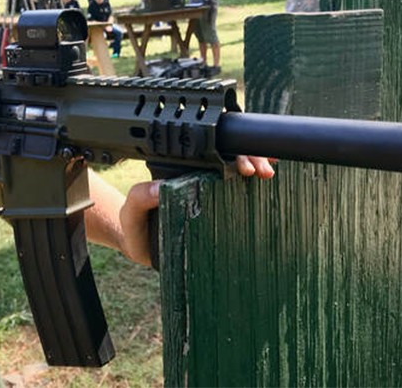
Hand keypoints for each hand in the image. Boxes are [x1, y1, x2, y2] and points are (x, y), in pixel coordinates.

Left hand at [117, 156, 274, 266]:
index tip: (241, 164)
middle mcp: (199, 182)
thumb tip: (161, 188)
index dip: (229, 153)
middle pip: (230, 160)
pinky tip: (269, 186)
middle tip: (259, 170)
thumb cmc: (135, 226)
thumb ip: (140, 196)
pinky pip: (239, 202)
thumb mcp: (132, 209)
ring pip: (239, 178)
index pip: (210, 154)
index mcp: (183, 174)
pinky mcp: (217, 217)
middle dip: (250, 158)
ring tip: (266, 174)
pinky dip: (256, 193)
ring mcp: (210, 198)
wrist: (138, 248)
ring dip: (257, 167)